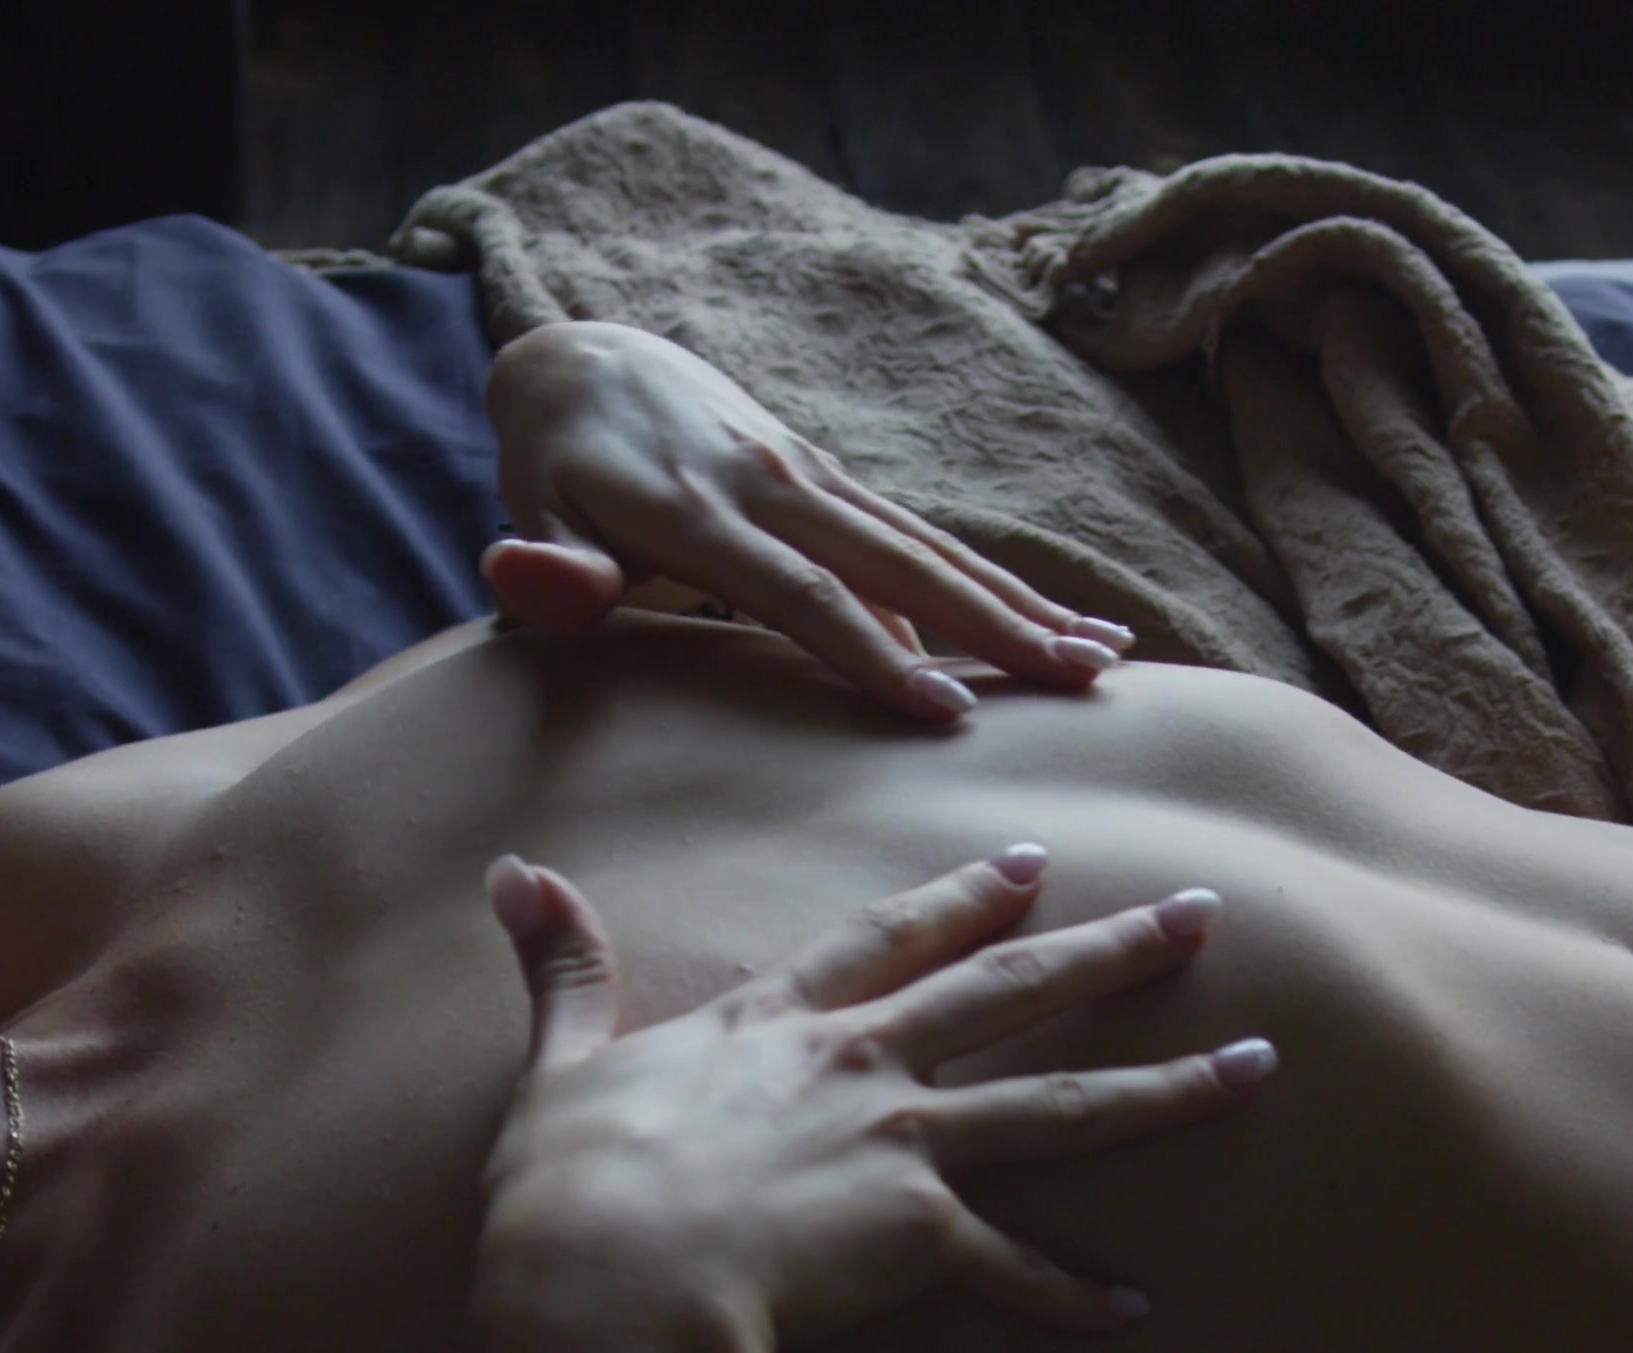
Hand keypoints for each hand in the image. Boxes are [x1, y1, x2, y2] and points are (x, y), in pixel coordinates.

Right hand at [471, 846, 1274, 1352]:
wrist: (607, 1276)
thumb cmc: (567, 1185)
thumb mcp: (558, 1064)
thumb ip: (560, 972)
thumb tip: (512, 876)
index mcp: (776, 1024)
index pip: (889, 939)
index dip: (963, 896)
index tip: (1034, 861)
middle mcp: (858, 1065)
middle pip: (1010, 990)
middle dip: (1110, 947)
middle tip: (1200, 916)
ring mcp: (899, 1143)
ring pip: (1062, 1104)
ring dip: (1168, 1086)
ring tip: (1259, 1067)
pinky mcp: (920, 1233)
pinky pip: (1014, 1273)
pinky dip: (1070, 1297)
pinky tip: (1129, 1312)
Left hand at [481, 321, 1138, 728]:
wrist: (587, 363)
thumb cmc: (556, 471)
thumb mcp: (533, 512)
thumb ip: (548, 565)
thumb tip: (527, 579)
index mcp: (700, 513)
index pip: (800, 594)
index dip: (870, 653)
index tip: (945, 709)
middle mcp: (776, 487)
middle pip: (898, 565)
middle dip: (994, 625)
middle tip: (1079, 680)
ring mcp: (814, 478)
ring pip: (928, 549)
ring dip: (1019, 602)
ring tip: (1105, 655)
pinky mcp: (834, 479)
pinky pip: (920, 538)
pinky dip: (994, 581)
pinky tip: (1061, 620)